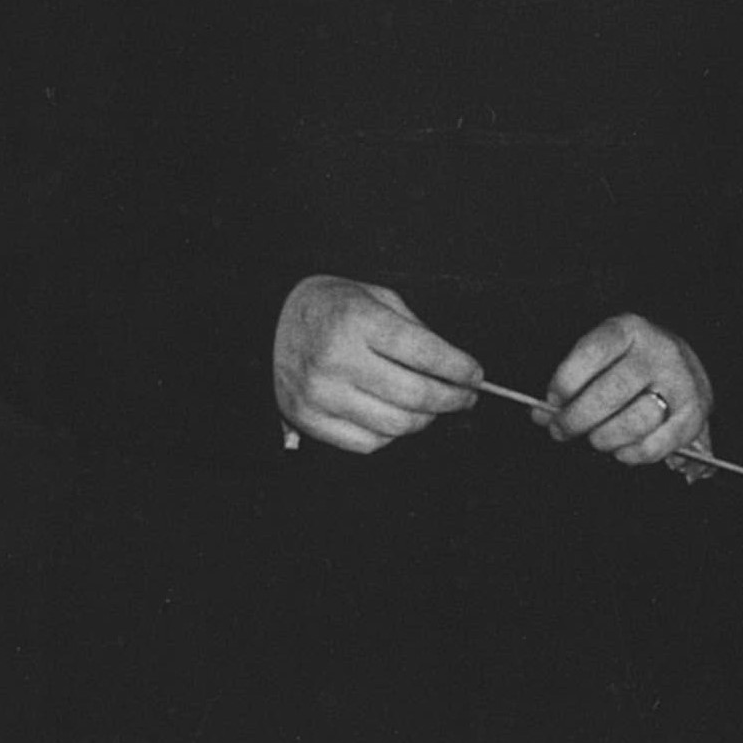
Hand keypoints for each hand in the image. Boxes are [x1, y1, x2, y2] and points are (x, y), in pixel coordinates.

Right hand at [274, 276, 480, 453]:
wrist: (267, 326)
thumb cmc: (330, 309)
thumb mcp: (374, 298)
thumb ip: (415, 330)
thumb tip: (457, 369)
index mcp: (356, 320)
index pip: (425, 352)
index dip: (459, 368)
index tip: (476, 375)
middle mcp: (337, 359)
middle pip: (416, 395)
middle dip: (453, 399)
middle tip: (465, 396)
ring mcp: (321, 394)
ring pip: (397, 426)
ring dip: (425, 419)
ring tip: (432, 406)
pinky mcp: (310, 421)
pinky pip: (369, 443)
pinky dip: (392, 435)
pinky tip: (394, 416)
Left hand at [543, 315, 712, 465]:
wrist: (685, 365)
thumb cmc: (631, 364)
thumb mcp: (603, 357)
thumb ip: (572, 384)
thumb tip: (541, 414)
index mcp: (630, 330)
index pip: (593, 351)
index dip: (567, 380)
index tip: (552, 399)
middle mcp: (659, 353)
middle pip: (610, 392)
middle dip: (577, 418)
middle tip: (561, 429)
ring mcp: (681, 383)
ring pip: (634, 421)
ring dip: (604, 437)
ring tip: (594, 438)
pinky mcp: (693, 415)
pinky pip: (656, 445)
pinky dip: (631, 454)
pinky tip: (620, 450)